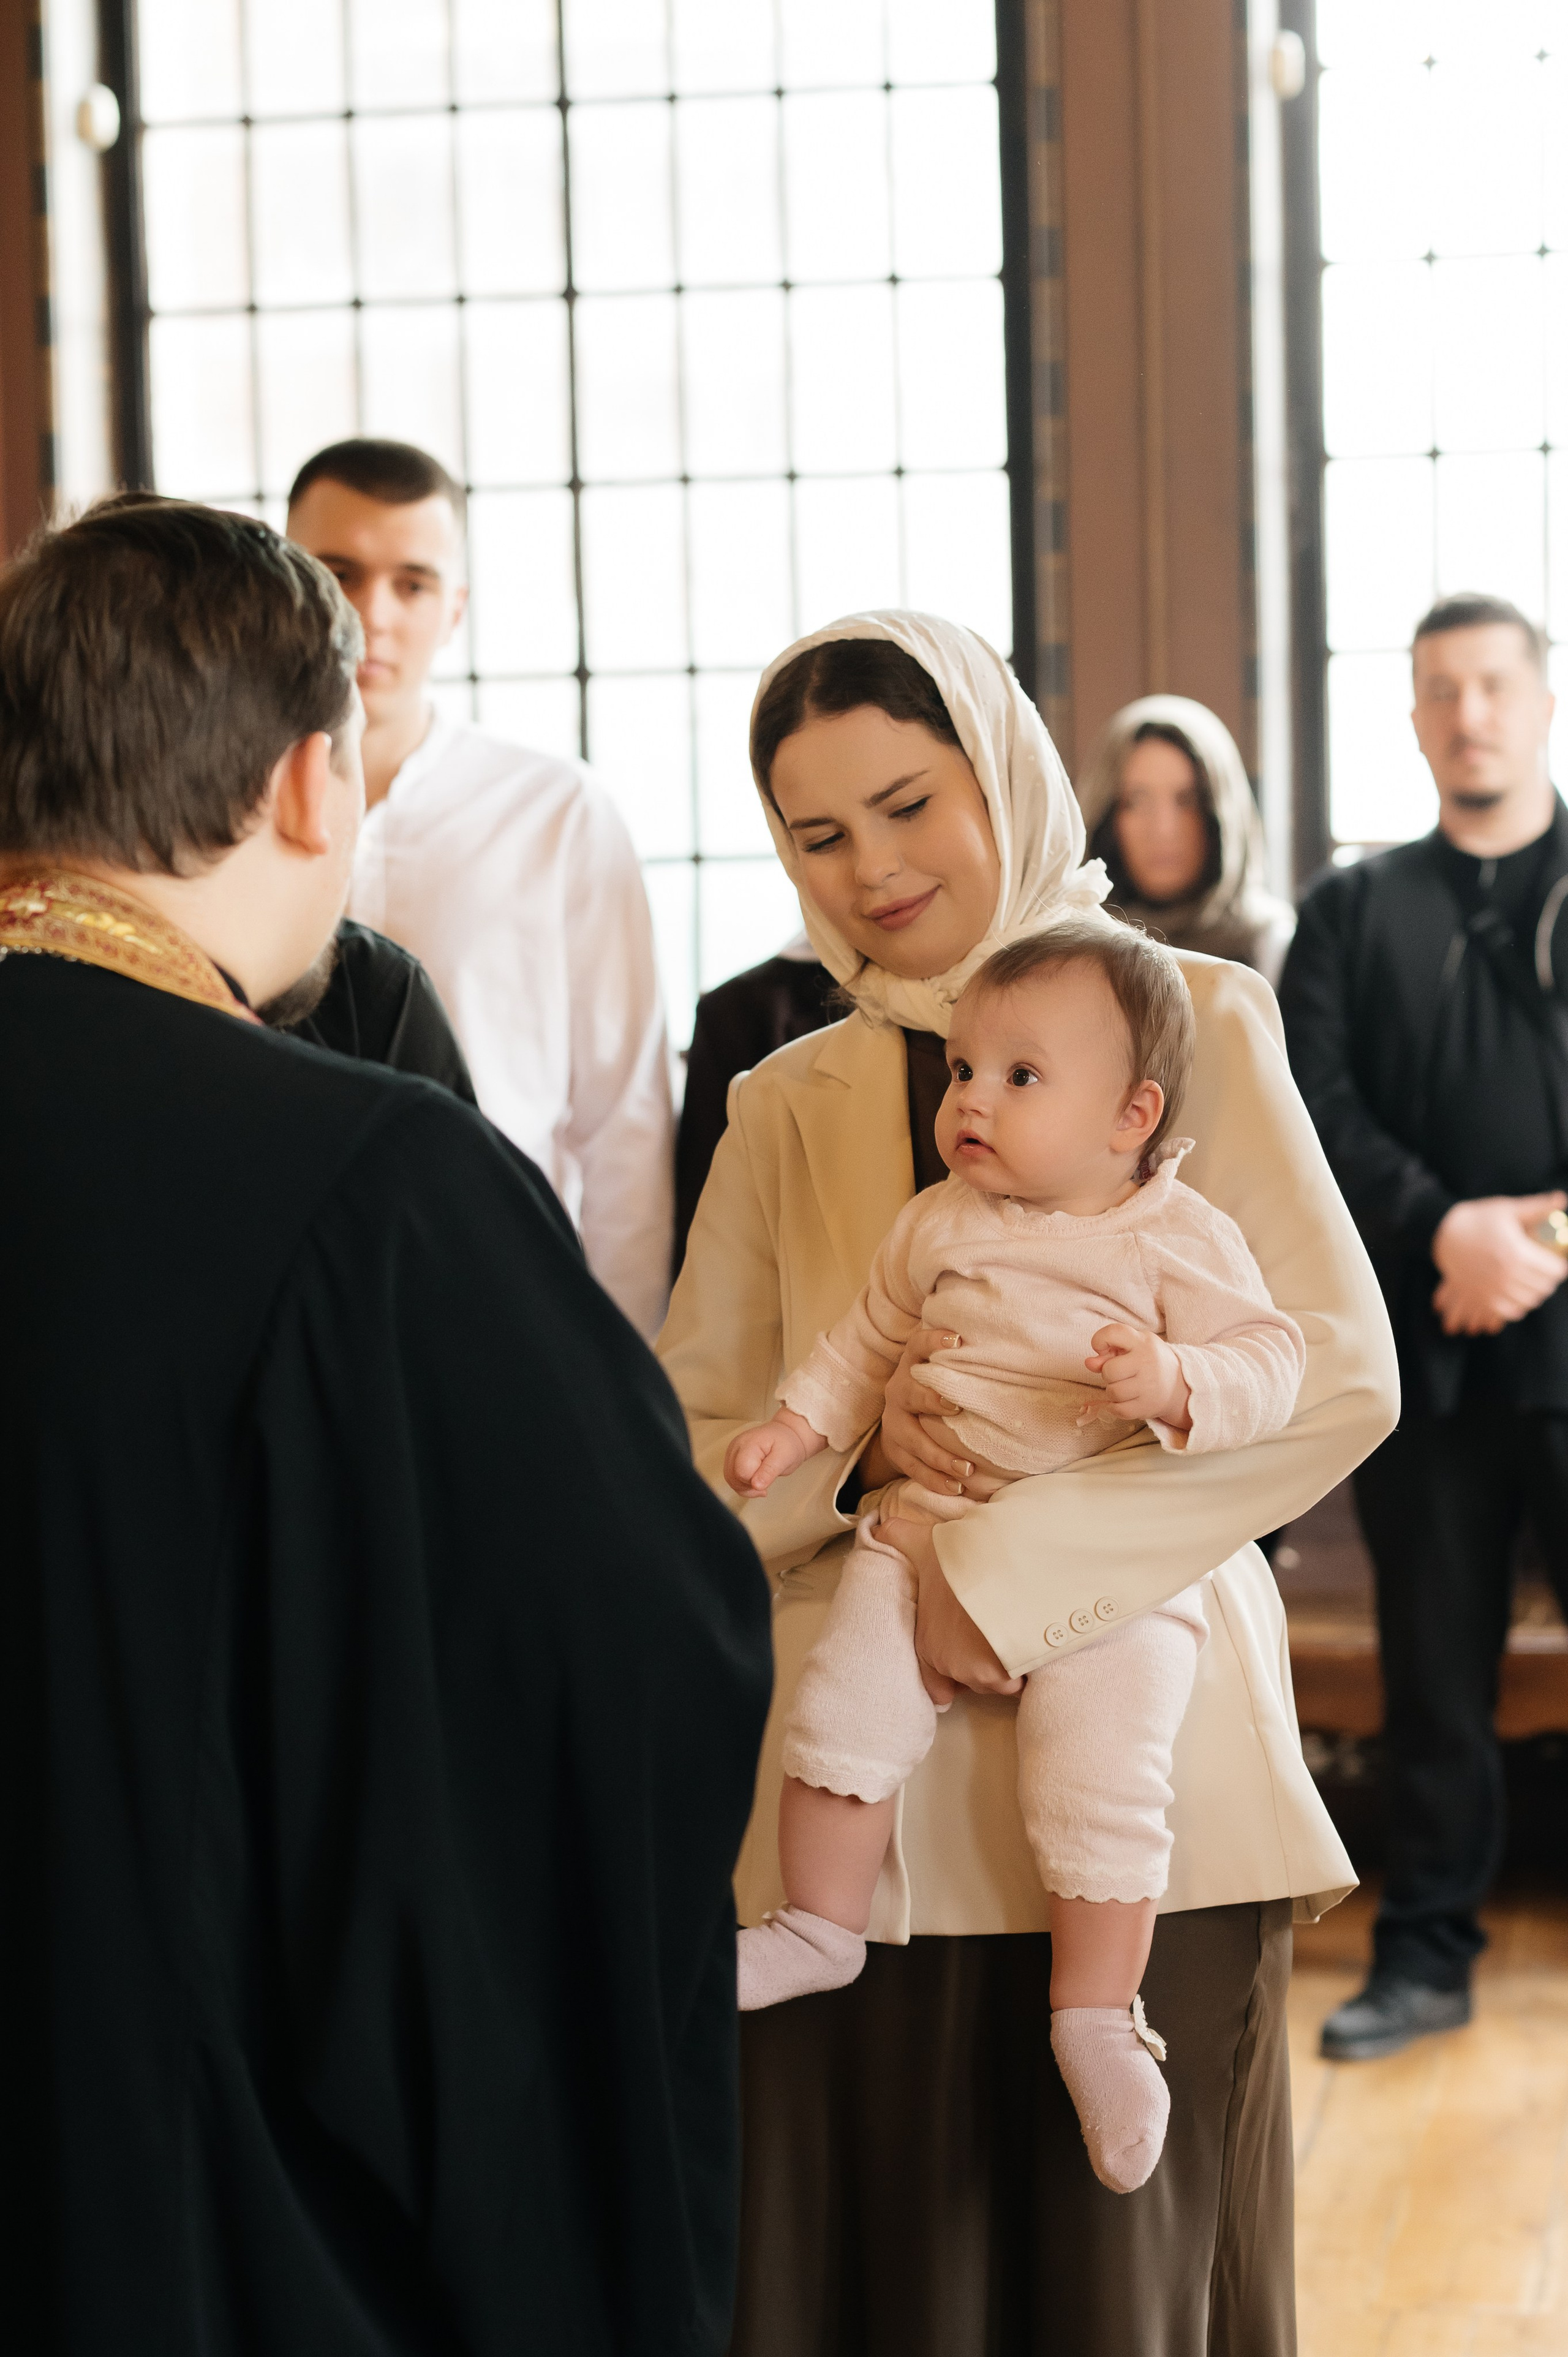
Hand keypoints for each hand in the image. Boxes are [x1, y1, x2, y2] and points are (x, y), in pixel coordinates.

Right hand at [724, 1411, 817, 1497]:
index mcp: (749, 1444)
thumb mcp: (784, 1458)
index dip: (754, 1482)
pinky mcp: (733, 1456)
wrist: (787, 1434)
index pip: (742, 1473)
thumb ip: (769, 1471)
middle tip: (765, 1483)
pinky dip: (742, 1483)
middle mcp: (736, 1446)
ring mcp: (733, 1451)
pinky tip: (755, 1480)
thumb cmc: (787, 1444)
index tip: (767, 1481)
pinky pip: (731, 1476)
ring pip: (730, 1478)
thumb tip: (756, 1486)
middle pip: (732, 1477)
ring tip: (761, 1482)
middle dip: (748, 1487)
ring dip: (745, 1487)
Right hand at [872, 1326, 973, 1496]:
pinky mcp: (895, 1450)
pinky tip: (957, 1488)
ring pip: (913, 1439)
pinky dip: (935, 1480)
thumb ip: (967, 1363)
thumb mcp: (943, 1372)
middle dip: (931, 1400)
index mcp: (912, 1365)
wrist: (901, 1421)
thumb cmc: (937, 1389)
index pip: (917, 1345)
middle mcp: (899, 1391)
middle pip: (909, 1393)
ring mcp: (894, 1423)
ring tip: (967, 1469)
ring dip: (939, 1455)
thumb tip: (1019, 1354)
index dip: (933, 1341)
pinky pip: (913, 1468)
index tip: (957, 1340)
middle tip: (955, 1408)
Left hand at [879, 1516, 1024, 1705]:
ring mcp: (976, 1675)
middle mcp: (948, 1665)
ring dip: (1007, 1663)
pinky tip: (1026, 1638)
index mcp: (928, 1644)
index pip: (938, 1684)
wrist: (1004, 1562)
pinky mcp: (1004, 1678)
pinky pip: (1018, 1682)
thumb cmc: (965, 1555)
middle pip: (974, 1678)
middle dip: (987, 1660)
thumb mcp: (926, 1543)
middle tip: (997, 1626)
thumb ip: (899, 1539)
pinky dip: (1026, 1667)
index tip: (973, 1646)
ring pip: (998, 1681)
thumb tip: (879, 1529)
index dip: (958, 1669)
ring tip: (1013, 1628)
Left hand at [1083, 1322, 1190, 1428]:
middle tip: (1118, 1374)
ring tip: (1123, 1387)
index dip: (1099, 1340)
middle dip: (1108, 1373)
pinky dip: (1115, 1407)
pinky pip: (1118, 1410)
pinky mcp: (1147, 1406)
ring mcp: (1149, 1386)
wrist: (1179, 1386)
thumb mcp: (1132, 1349)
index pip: (1114, 1333)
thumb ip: (1108, 1352)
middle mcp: (1148, 1362)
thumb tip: (1089, 1363)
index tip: (1101, 1348)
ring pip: (1113, 1392)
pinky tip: (1124, 1400)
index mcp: (1143, 1342)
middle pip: (1109, 1370)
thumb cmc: (1148, 1362)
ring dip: (1112, 1391)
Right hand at [1431, 1193, 1567, 1335]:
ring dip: (1537, 1293)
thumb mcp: (1508, 1209)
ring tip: (1537, 1283)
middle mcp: (1506, 1274)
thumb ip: (1537, 1207)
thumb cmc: (1478, 1219)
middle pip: (1543, 1287)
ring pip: (1530, 1301)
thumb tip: (1561, 1199)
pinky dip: (1521, 1306)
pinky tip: (1521, 1296)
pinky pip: (1511, 1311)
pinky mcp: (1483, 1298)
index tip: (1559, 1262)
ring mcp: (1494, 1289)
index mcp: (1517, 1252)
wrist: (1445, 1234)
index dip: (1560, 1267)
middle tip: (1549, 1272)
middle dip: (1550, 1280)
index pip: (1553, 1271)